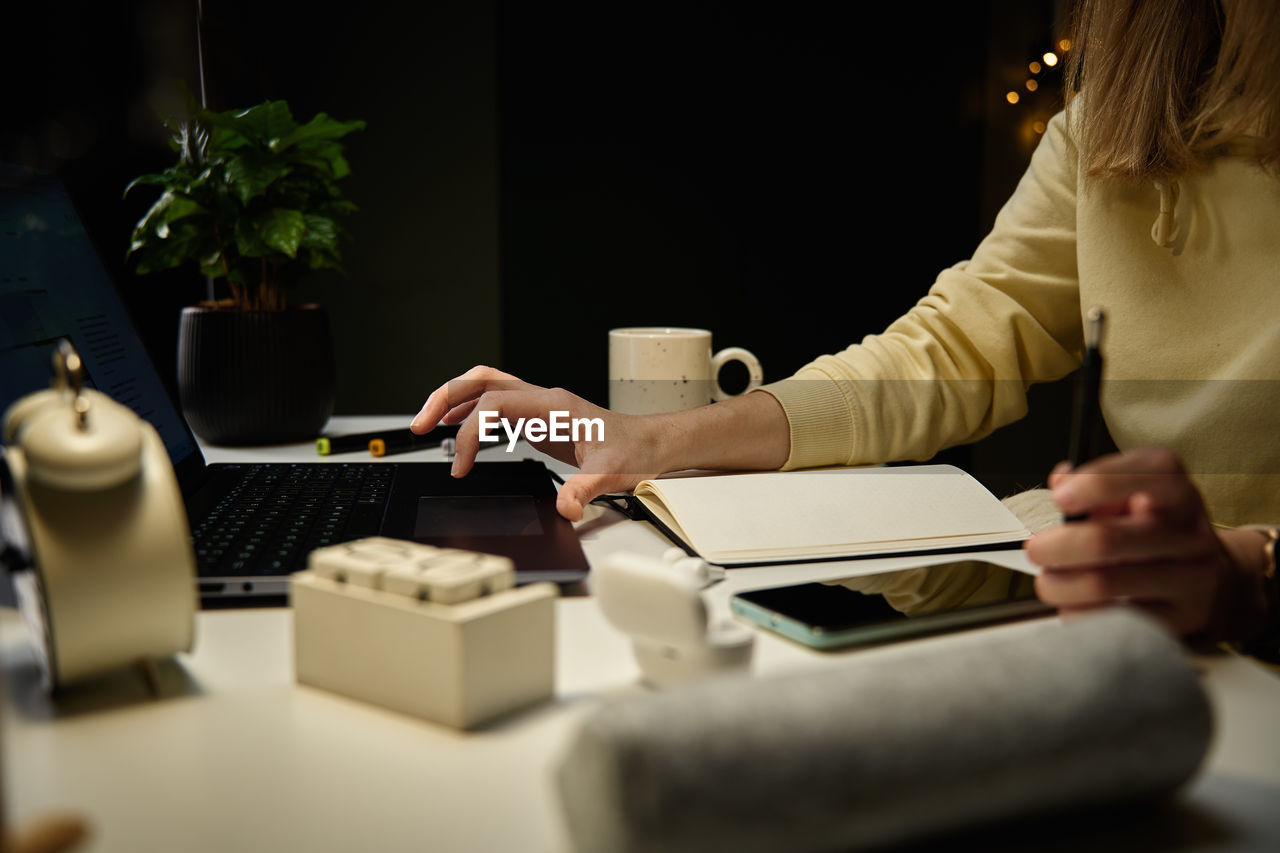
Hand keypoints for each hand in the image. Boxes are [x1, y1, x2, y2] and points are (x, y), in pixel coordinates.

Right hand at [410, 366, 666, 520]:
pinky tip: (459, 430)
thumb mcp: (614, 473)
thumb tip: (565, 507)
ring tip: (427, 424)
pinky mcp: (539, 417)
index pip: (495, 406)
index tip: (460, 466)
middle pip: (481, 382)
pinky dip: (471, 413)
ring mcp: (540, 405)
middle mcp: (543, 399)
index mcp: (554, 407)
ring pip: (486, 387)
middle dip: (445, 399)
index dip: (470, 434)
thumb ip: (586, 489)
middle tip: (419, 425)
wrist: (652, 443)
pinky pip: (496, 404)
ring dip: (454, 401)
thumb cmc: (635, 451)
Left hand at [1025, 447, 1270, 638]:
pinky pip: (1113, 620)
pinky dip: (1078, 613)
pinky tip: (1073, 605)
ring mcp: (1191, 579)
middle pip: (1107, 540)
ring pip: (1103, 584)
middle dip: (1055, 547)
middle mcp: (1190, 534)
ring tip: (1049, 581)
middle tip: (1036, 550)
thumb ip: (1094, 485)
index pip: (1150, 473)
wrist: (1211, 581)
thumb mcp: (1133, 498)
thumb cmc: (1153, 532)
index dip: (1096, 483)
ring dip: (1058, 585)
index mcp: (1177, 493)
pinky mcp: (1182, 619)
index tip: (1060, 498)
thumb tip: (1061, 481)